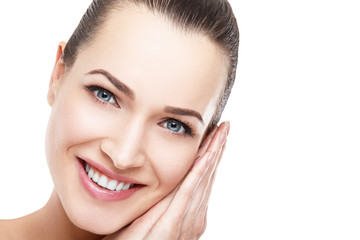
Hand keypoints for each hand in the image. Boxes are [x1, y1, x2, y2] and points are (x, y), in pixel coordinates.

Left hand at [103, 122, 228, 239]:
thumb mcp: (148, 217)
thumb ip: (158, 201)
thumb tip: (159, 179)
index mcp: (187, 213)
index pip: (201, 178)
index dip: (210, 156)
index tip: (216, 135)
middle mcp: (193, 216)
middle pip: (207, 176)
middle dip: (217, 149)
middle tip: (225, 127)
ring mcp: (186, 221)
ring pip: (202, 180)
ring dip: (213, 154)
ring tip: (221, 133)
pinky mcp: (173, 224)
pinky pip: (189, 192)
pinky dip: (200, 172)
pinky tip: (207, 155)